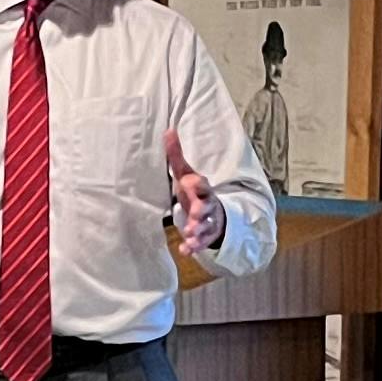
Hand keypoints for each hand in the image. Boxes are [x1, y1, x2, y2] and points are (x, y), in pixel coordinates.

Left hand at [165, 132, 218, 250]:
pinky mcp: (204, 237)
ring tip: (190, 233)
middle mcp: (207, 205)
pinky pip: (200, 243)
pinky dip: (193, 247)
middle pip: (206, 206)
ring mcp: (208, 222)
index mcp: (202, 188)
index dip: (197, 183)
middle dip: (200, 210)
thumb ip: (176, 155)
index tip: (190, 181)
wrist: (213, 213)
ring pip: (205, 226)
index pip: (202, 184)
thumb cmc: (194, 191)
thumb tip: (168, 130)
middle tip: (194, 214)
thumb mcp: (186, 173)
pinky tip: (185, 251)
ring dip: (198, 230)